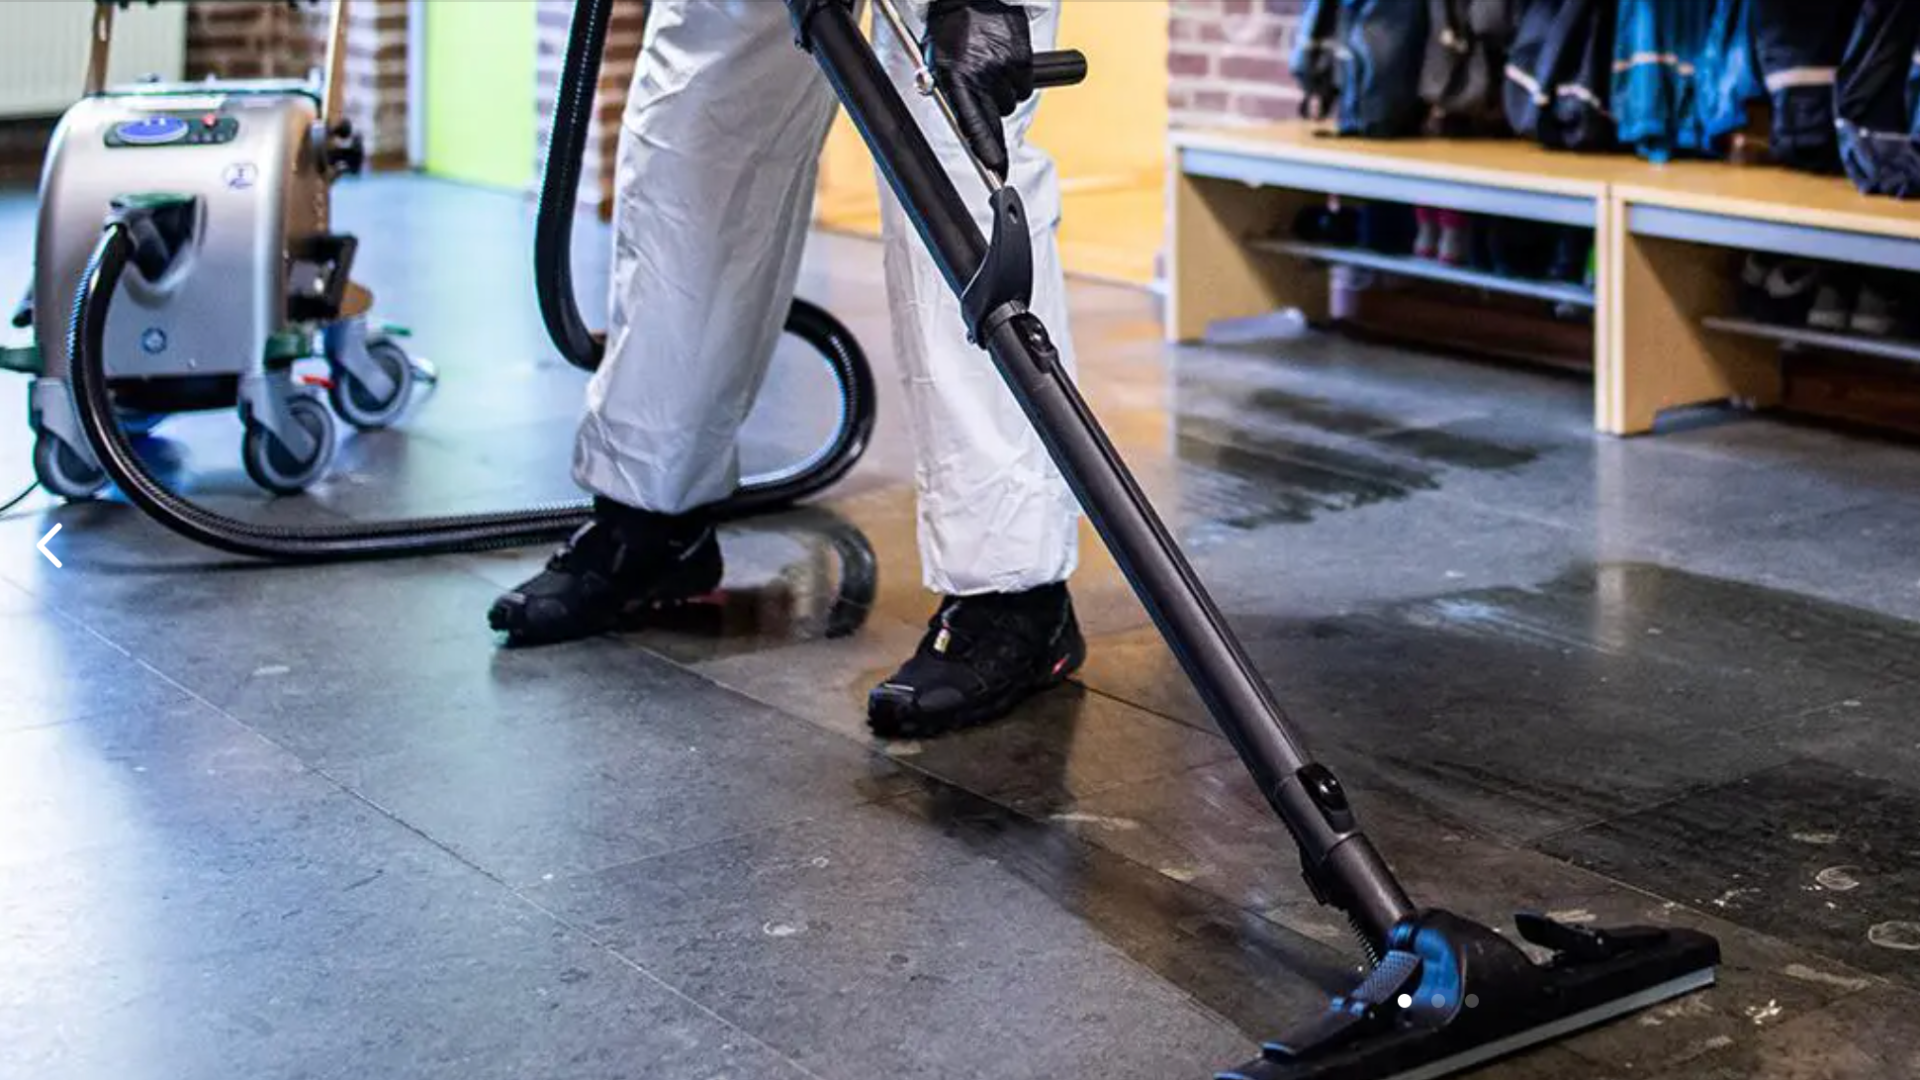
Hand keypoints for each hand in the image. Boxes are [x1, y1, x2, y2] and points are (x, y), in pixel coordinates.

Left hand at [924, 0, 1032, 180]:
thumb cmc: (949, 32)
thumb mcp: (937, 64)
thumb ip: (949, 95)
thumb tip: (965, 126)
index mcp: (956, 79)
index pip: (975, 124)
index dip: (988, 150)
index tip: (998, 170)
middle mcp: (982, 75)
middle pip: (996, 116)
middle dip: (991, 114)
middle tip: (985, 95)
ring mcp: (1004, 66)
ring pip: (1011, 101)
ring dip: (1003, 93)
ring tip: (990, 68)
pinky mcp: (1022, 58)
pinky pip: (1023, 85)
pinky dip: (1017, 80)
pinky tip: (1005, 62)